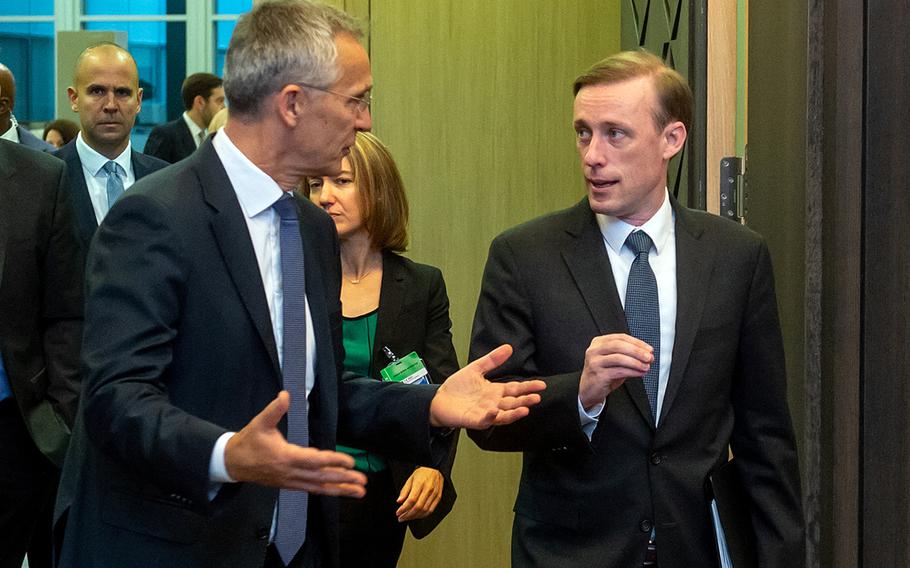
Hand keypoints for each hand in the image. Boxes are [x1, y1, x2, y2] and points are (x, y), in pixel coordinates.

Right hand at [225, 391, 366, 496]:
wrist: (232, 463)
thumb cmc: (248, 441)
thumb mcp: (259, 422)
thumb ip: (274, 409)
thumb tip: (285, 395)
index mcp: (286, 457)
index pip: (315, 461)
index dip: (334, 461)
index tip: (350, 462)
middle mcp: (291, 472)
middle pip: (322, 478)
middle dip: (344, 480)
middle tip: (363, 481)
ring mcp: (291, 481)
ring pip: (319, 487)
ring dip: (340, 489)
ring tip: (359, 491)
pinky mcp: (290, 485)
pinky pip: (313, 489)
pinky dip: (328, 490)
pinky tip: (341, 491)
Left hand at [395, 467, 443, 521]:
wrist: (435, 468)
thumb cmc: (423, 473)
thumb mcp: (410, 479)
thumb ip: (404, 491)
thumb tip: (399, 501)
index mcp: (420, 484)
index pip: (411, 500)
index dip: (404, 508)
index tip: (398, 512)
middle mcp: (428, 489)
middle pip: (418, 507)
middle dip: (408, 515)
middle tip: (401, 518)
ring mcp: (434, 494)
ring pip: (424, 511)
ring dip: (414, 517)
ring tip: (407, 518)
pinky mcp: (438, 497)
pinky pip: (431, 510)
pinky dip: (423, 515)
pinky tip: (417, 516)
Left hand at [429, 344, 545, 428]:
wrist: (439, 399)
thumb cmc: (457, 387)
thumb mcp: (476, 369)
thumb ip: (492, 360)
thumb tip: (509, 347)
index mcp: (495, 391)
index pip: (516, 389)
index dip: (528, 387)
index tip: (542, 385)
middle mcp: (494, 403)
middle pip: (513, 402)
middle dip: (525, 400)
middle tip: (537, 398)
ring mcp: (485, 413)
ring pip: (504, 415)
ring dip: (514, 413)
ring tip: (525, 409)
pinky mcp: (474, 420)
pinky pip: (485, 420)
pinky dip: (490, 417)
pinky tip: (494, 412)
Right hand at [578, 334, 652, 408]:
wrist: (588, 390)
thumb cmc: (603, 373)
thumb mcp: (614, 361)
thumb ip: (627, 355)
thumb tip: (646, 355)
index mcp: (599, 342)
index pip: (620, 337)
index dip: (637, 342)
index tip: (649, 349)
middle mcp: (595, 350)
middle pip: (619, 345)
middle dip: (637, 351)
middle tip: (649, 357)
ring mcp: (595, 362)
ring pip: (619, 358)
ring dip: (636, 362)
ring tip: (646, 366)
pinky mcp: (598, 374)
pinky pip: (619, 371)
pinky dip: (632, 372)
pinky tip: (640, 373)